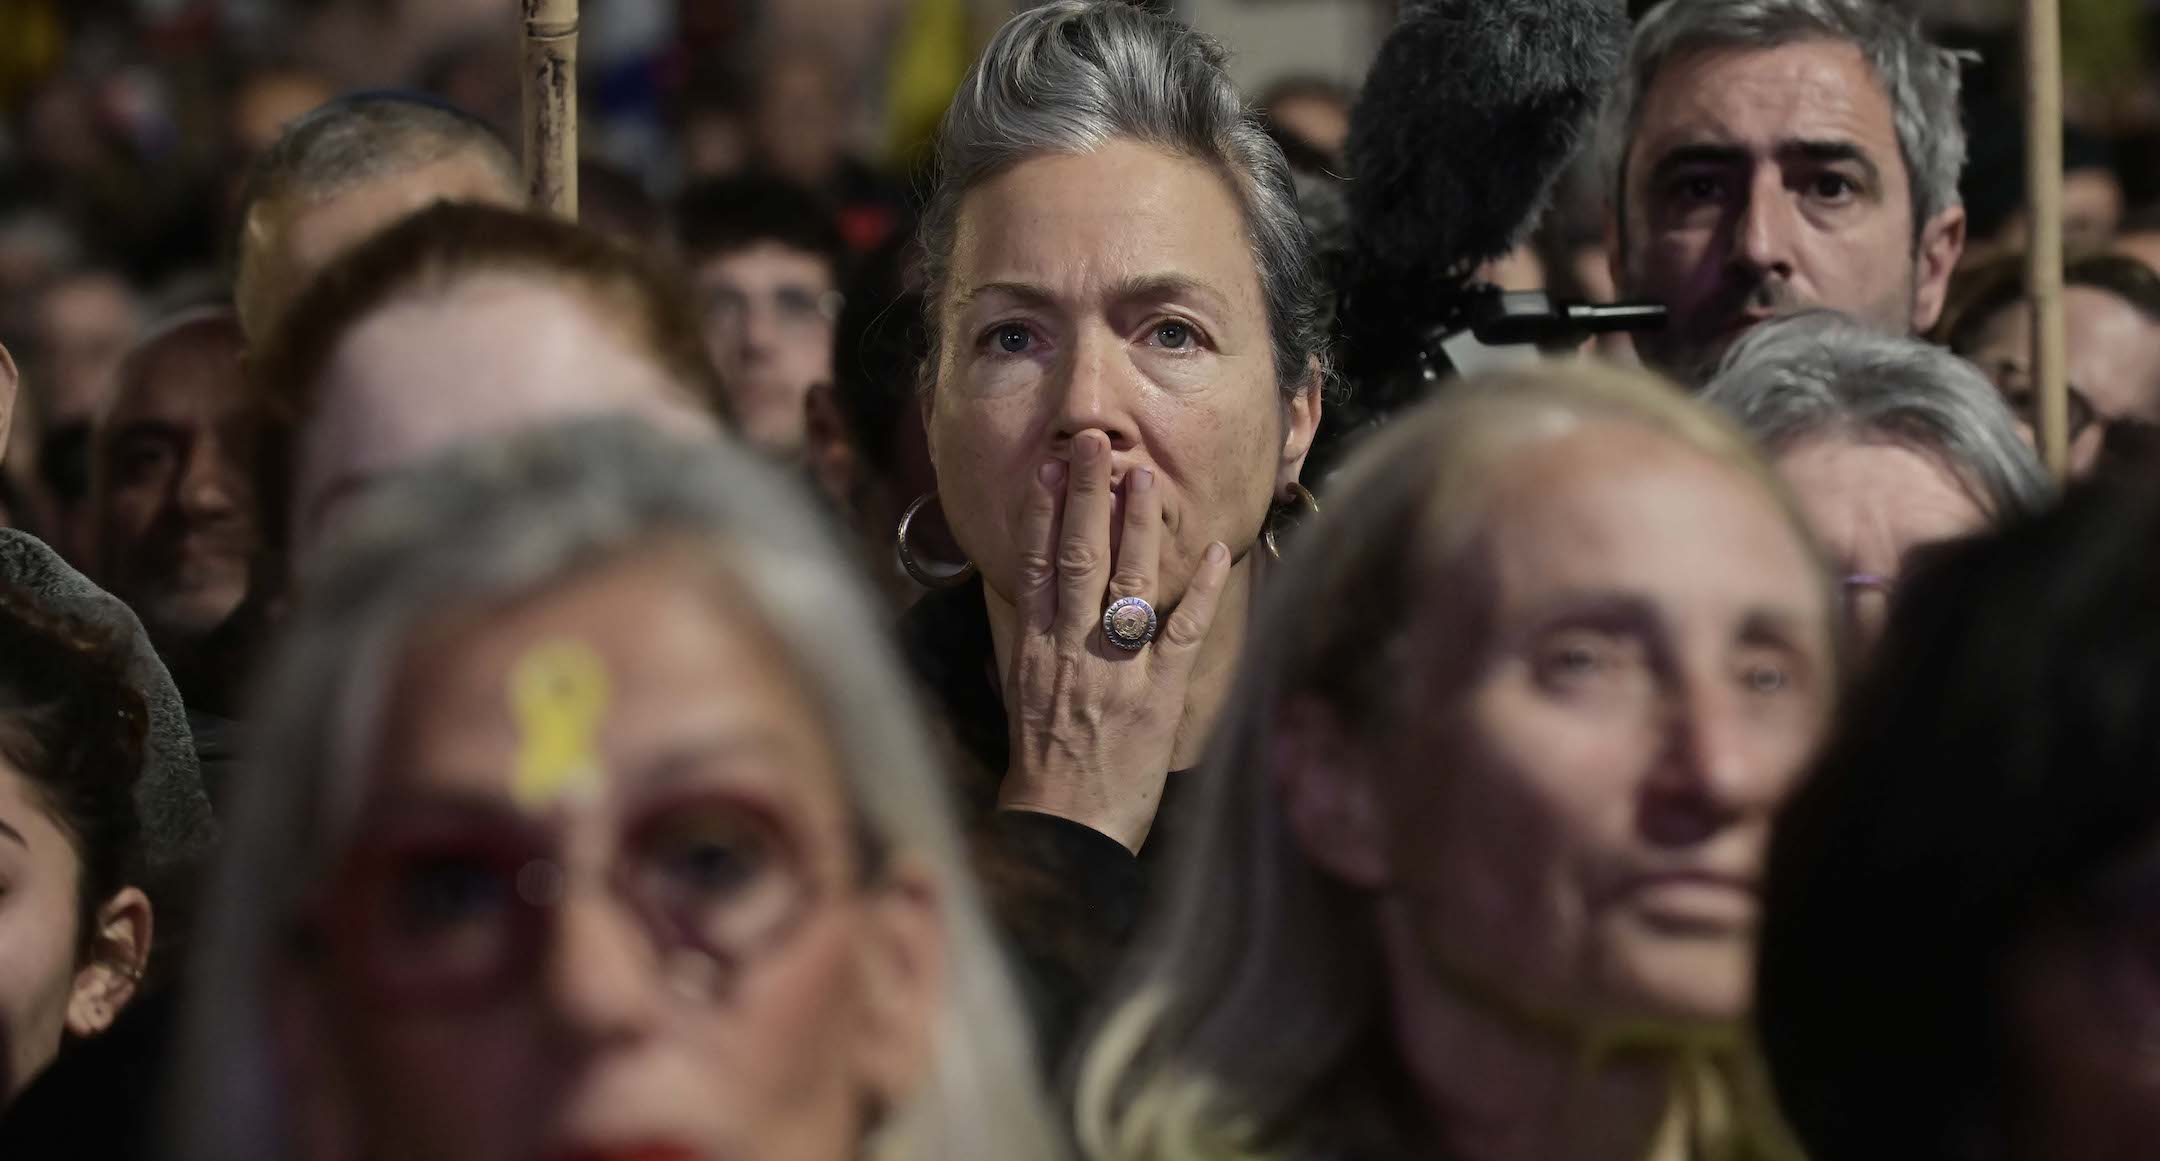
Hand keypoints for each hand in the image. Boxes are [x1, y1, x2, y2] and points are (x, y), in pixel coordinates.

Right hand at [998, 429, 1231, 851]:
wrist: (1064, 826)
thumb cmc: (1042, 765)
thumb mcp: (1022, 694)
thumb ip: (1031, 641)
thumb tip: (1033, 594)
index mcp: (1032, 648)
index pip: (1033, 564)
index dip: (1041, 511)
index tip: (1050, 468)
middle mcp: (1069, 648)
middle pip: (1076, 556)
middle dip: (1086, 495)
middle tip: (1094, 442)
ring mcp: (1114, 669)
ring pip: (1125, 581)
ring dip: (1138, 526)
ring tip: (1147, 476)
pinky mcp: (1156, 695)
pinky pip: (1181, 633)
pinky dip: (1202, 592)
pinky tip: (1216, 552)